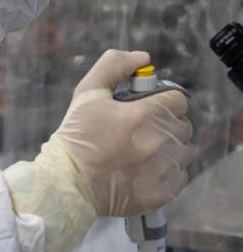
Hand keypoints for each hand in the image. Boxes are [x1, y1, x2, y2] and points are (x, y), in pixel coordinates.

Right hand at [3, 50, 192, 251]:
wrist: (67, 183)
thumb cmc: (75, 137)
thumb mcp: (86, 93)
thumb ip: (113, 65)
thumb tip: (142, 58)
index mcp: (140, 116)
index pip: (177, 100)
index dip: (163, 101)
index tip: (149, 108)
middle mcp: (155, 143)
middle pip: (182, 125)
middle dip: (165, 124)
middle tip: (141, 131)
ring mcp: (160, 171)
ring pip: (184, 150)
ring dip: (169, 148)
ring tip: (144, 153)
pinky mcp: (162, 193)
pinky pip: (180, 176)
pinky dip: (168, 172)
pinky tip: (146, 171)